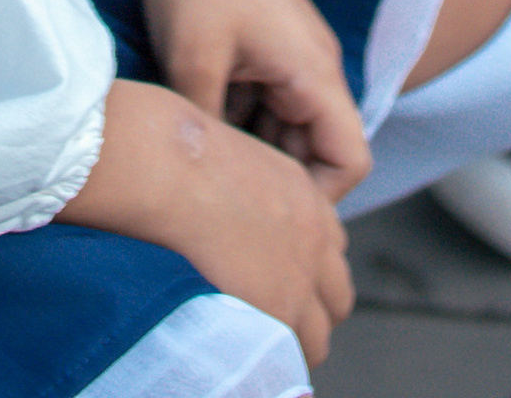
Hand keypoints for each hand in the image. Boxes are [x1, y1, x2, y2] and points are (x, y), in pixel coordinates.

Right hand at [61, 81, 356, 365]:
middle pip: (337, 296)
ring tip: (260, 341)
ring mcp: (298, 281)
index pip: (331, 249)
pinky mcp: (274, 311)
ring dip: (296, 338)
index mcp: (307, 199)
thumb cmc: (184, 153)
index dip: (310, 270)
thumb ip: (254, 194)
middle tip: (277, 316)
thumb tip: (232, 214)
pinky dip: (274, 356)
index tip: (285, 279)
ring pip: (319, 334)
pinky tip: (246, 352)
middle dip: (313, 309)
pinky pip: (290, 353)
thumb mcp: (239, 161)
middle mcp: (313, 241)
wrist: (174, 168)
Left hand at [125, 0, 369, 199]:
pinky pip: (261, 100)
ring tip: (204, 167)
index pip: (350, 158)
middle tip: (223, 201)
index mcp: (314, 70)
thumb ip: (210, 134)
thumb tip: (204, 188)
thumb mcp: (194, 63)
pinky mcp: (258, 40)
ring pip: (284, 126)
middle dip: (277, 178)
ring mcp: (284, 51)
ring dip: (251, 148)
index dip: (319, 197)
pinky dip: (236, 120)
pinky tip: (195, 129)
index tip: (266, 215)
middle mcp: (310, 63)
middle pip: (316, 148)